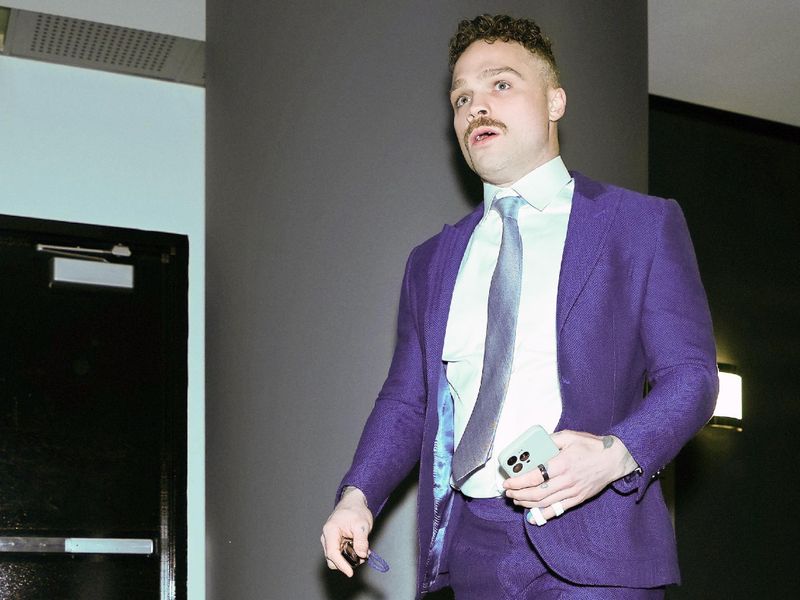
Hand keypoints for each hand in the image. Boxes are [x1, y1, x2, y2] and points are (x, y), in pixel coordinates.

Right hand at [321, 487, 373, 576]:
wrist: (354, 503)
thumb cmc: (355, 510)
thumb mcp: (361, 524)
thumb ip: (361, 540)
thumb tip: (361, 555)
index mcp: (330, 531)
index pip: (332, 553)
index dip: (341, 565)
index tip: (350, 573)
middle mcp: (327, 537)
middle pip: (333, 559)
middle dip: (347, 562)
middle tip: (363, 556)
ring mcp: (330, 541)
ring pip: (337, 558)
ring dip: (350, 559)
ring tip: (363, 551)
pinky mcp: (335, 543)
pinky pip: (341, 554)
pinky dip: (350, 555)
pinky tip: (360, 549)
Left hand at [503, 431, 637, 522]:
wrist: (614, 459)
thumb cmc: (591, 446)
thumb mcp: (569, 436)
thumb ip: (550, 440)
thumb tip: (533, 444)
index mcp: (562, 464)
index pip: (534, 477)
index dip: (518, 482)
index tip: (507, 482)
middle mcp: (566, 480)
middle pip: (537, 493)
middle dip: (518, 494)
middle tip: (508, 492)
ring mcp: (572, 492)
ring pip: (545, 503)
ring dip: (527, 503)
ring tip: (516, 500)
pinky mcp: (578, 499)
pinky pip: (558, 510)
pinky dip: (543, 514)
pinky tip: (532, 516)